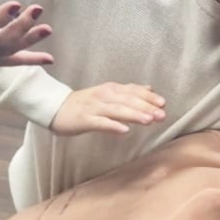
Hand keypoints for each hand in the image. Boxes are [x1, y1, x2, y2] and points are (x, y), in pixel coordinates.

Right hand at [0, 0, 53, 79]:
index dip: (0, 17)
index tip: (16, 4)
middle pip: (4, 37)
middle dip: (22, 24)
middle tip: (37, 9)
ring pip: (12, 47)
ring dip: (31, 38)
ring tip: (47, 28)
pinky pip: (14, 62)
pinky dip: (32, 60)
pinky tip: (51, 59)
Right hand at [51, 82, 166, 135]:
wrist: (55, 107)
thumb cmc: (85, 103)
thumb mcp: (108, 93)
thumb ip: (128, 91)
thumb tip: (149, 88)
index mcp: (111, 89)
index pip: (133, 91)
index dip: (148, 97)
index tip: (163, 103)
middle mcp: (104, 96)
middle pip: (128, 100)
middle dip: (146, 107)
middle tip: (162, 115)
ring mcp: (94, 107)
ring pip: (117, 110)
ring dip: (133, 114)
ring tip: (148, 120)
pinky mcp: (84, 119)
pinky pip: (100, 123)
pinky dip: (112, 126)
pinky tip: (124, 131)